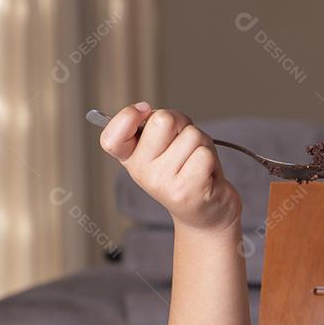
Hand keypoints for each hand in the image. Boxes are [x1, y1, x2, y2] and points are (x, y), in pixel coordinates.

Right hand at [99, 102, 242, 232]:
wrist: (208, 214)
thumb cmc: (189, 170)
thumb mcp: (166, 146)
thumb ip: (157, 126)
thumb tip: (148, 110)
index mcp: (130, 158)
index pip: (110, 137)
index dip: (126, 116)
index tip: (144, 110)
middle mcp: (140, 172)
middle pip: (164, 119)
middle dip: (183, 124)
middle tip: (187, 144)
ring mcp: (163, 183)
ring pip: (192, 135)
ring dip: (203, 144)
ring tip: (199, 163)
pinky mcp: (188, 191)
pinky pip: (205, 154)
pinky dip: (212, 159)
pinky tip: (207, 175)